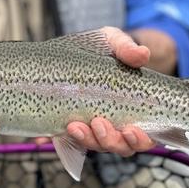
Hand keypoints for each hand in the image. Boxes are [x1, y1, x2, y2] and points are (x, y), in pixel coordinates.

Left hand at [63, 27, 154, 155]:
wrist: (80, 48)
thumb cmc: (105, 48)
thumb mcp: (115, 42)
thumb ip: (127, 48)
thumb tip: (142, 54)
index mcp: (134, 110)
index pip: (143, 136)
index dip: (139, 139)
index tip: (130, 130)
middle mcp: (115, 124)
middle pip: (117, 146)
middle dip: (109, 140)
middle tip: (98, 123)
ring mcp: (91, 125)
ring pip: (93, 144)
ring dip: (85, 140)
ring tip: (74, 126)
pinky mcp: (68, 122)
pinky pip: (61, 139)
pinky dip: (53, 140)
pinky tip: (45, 137)